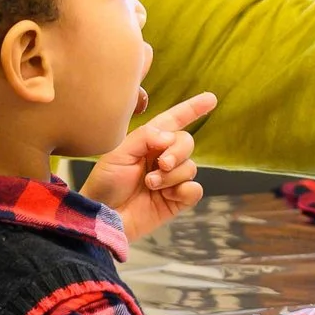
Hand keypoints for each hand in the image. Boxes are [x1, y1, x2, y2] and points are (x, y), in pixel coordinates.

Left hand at [81, 91, 216, 238]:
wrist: (103, 216)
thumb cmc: (105, 183)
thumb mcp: (118, 153)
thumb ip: (145, 137)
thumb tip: (171, 137)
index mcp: (148, 142)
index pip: (174, 121)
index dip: (192, 109)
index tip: (211, 98)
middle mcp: (162, 158)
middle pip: (186, 143)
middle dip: (177, 152)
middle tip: (162, 164)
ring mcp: (171, 180)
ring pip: (190, 167)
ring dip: (172, 175)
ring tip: (150, 185)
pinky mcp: (176, 201)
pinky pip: (195, 190)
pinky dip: (184, 190)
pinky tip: (168, 195)